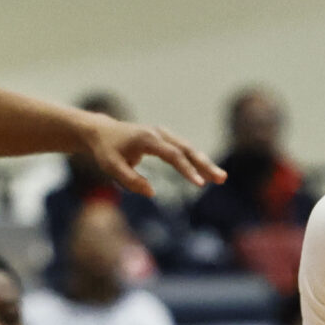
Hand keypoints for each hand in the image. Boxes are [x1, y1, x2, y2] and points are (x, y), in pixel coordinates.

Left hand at [80, 116, 223, 196]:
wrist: (102, 132)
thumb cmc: (106, 151)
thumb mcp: (111, 167)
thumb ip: (131, 180)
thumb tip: (152, 192)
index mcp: (147, 139)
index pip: (173, 155)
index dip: (187, 170)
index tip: (199, 184)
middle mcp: (159, 134)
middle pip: (187, 149)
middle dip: (205, 165)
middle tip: (221, 178)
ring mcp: (163, 135)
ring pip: (189, 149)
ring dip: (205, 163)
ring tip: (221, 178)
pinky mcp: (164, 139)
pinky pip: (184, 150)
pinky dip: (196, 161)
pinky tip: (207, 174)